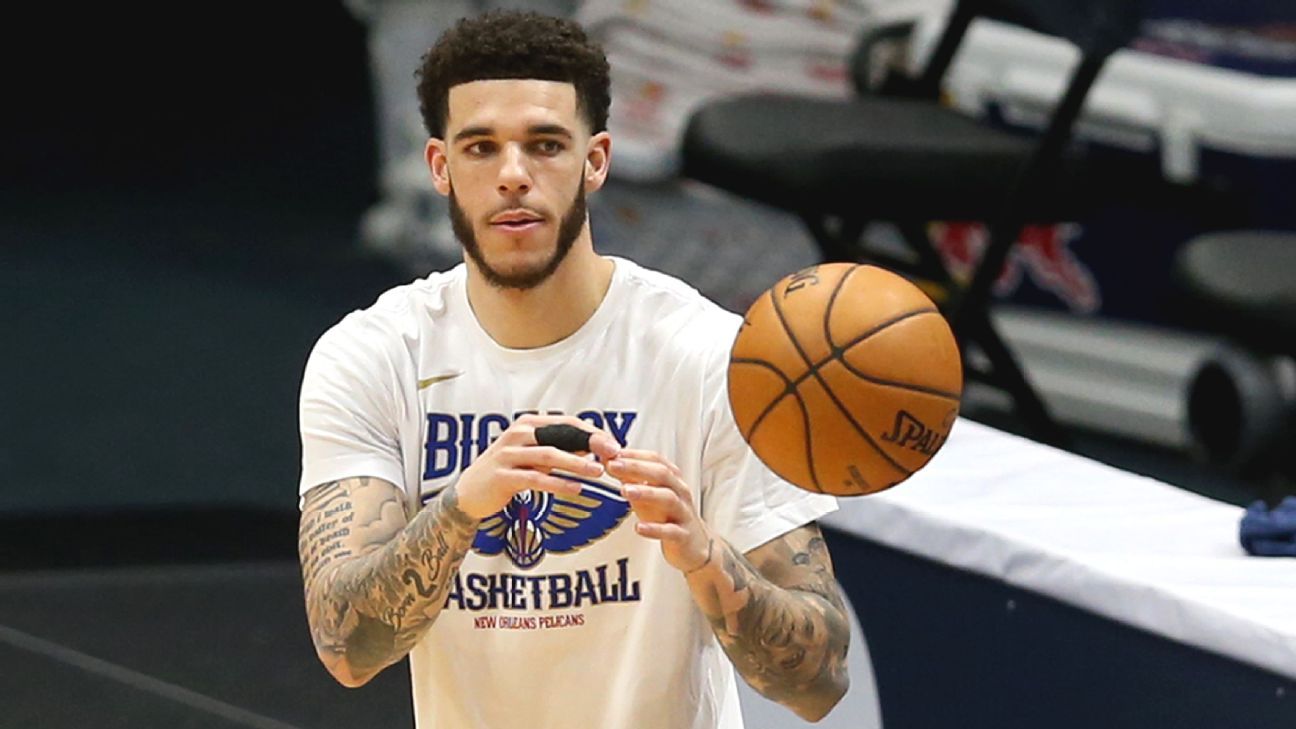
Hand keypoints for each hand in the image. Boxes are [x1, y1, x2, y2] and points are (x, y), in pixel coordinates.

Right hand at [455, 414, 621, 519]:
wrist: (469, 493)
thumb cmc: (506, 472)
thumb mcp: (532, 455)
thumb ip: (559, 449)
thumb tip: (594, 447)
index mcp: (528, 425)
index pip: (566, 422)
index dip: (592, 432)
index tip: (614, 443)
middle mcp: (518, 435)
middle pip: (560, 435)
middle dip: (590, 443)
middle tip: (613, 453)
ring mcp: (508, 455)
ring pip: (549, 456)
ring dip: (577, 463)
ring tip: (598, 471)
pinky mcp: (503, 477)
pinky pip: (535, 479)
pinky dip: (558, 483)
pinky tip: (576, 489)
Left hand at [607, 450, 712, 573]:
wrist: (693, 545)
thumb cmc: (668, 515)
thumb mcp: (648, 494)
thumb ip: (630, 478)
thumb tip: (607, 460)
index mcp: (672, 479)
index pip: (655, 459)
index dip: (634, 454)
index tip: (612, 451)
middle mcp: (680, 492)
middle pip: (662, 474)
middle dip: (636, 468)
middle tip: (613, 465)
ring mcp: (683, 513)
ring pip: (668, 498)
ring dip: (646, 492)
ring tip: (625, 491)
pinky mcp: (683, 535)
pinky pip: (670, 531)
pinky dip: (655, 529)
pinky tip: (639, 527)